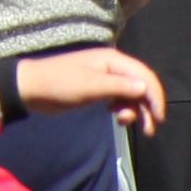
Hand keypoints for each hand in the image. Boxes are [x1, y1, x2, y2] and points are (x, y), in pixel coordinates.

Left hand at [14, 45, 169, 131]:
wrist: (32, 89)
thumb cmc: (60, 84)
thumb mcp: (91, 86)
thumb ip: (119, 87)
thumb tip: (144, 88)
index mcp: (113, 60)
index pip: (144, 75)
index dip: (155, 95)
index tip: (159, 118)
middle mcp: (112, 66)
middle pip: (141, 85)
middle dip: (147, 106)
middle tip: (148, 130)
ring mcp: (105, 77)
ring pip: (131, 94)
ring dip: (133, 109)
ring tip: (123, 123)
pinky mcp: (98, 88)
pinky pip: (119, 97)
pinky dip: (122, 107)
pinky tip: (114, 115)